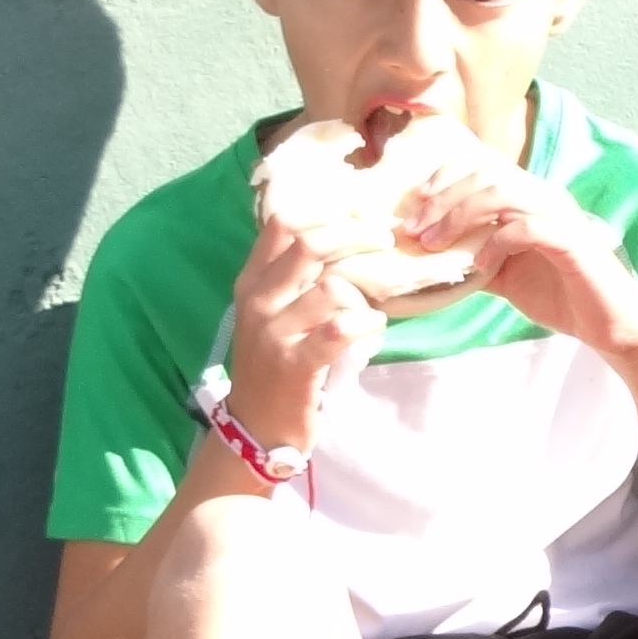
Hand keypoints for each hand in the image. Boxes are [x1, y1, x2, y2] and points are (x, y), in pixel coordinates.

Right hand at [224, 218, 387, 454]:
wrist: (257, 424)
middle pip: (310, 245)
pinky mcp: (297, 364)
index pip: (281, 226)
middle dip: (357, 235)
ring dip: (366, 293)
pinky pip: (341, 329)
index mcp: (252, 283)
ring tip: (371, 309)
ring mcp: (275, 333)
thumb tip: (346, 238)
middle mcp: (259, 301)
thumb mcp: (273, 314)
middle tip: (385, 241)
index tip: (360, 214)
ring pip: (332, 287)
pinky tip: (373, 327)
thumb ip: (296, 279)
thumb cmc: (275, 364)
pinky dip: (367, 323)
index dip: (327, 214)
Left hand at [399, 155, 637, 361]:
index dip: (444, 178)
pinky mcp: (573, 243)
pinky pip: (526, 228)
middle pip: (487, 174)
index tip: (414, 207)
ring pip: (504, 193)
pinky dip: (495, 243)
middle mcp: (548, 199)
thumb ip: (473, 256)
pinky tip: (478, 266)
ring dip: (460, 215)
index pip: (484, 166)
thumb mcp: (504, 275)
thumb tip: (425, 254)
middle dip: (441, 198)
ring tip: (434, 244)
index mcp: (533, 199)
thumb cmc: (561, 297)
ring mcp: (562, 218)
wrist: (610, 327)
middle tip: (412, 229)